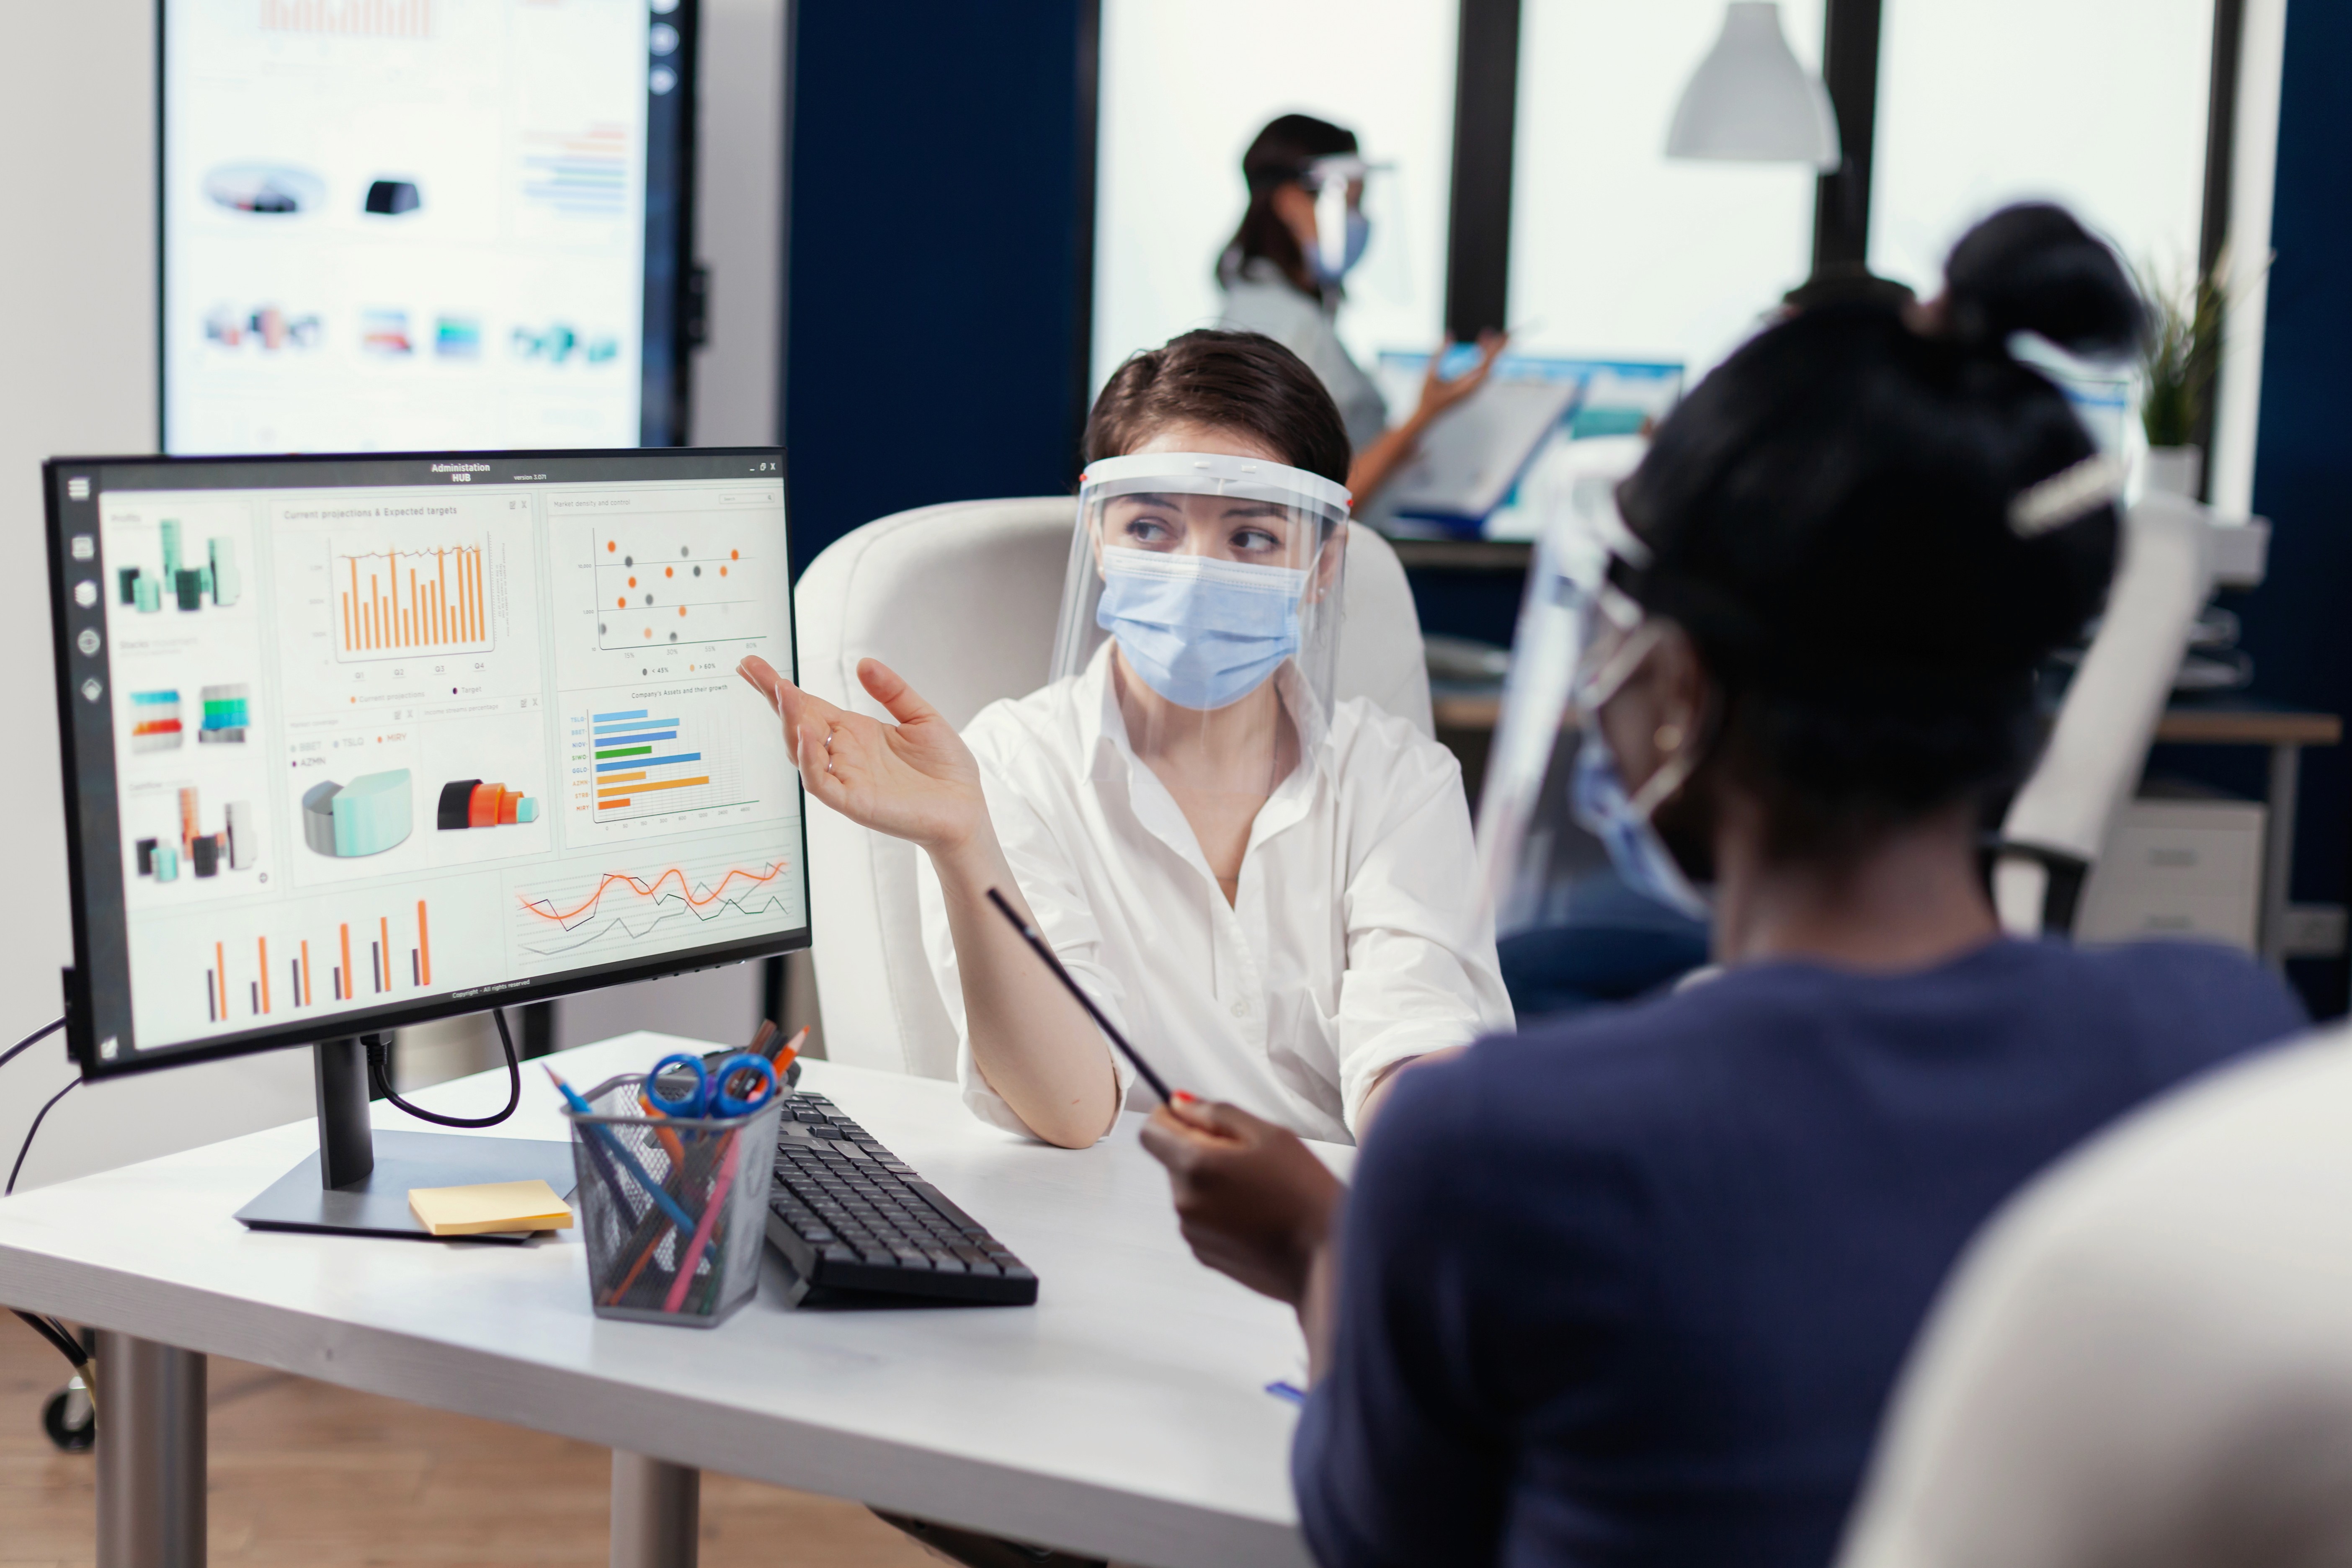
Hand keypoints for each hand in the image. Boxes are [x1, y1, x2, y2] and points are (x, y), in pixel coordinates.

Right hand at [737, 654, 986, 855]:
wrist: (967, 810)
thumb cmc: (945, 770)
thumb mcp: (921, 717)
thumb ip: (892, 691)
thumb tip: (864, 663)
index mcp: (855, 732)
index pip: (809, 705)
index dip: (779, 686)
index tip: (752, 664)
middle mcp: (844, 754)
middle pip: (796, 723)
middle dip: (773, 697)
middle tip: (752, 669)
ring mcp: (845, 778)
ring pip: (801, 750)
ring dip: (790, 721)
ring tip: (783, 692)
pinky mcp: (853, 801)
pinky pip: (820, 781)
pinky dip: (810, 758)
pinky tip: (807, 734)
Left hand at [1140, 1096, 1343, 1306]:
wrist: (1326, 1260)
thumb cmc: (1306, 1194)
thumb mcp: (1269, 1135)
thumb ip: (1217, 1113)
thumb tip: (1180, 1103)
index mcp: (1195, 1166)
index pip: (1151, 1131)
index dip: (1172, 1117)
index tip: (1199, 1119)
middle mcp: (1184, 1202)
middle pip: (1174, 1159)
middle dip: (1203, 1149)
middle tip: (1252, 1157)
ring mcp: (1192, 1232)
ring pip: (1189, 1189)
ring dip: (1213, 1181)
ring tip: (1261, 1190)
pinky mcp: (1205, 1255)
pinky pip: (1201, 1218)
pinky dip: (1220, 1210)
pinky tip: (1258, 1215)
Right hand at [1411, 329, 1507, 424]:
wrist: (1427, 414)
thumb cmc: (1428, 396)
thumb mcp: (1431, 373)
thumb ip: (1440, 354)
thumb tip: (1450, 333)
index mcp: (1466, 387)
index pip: (1485, 365)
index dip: (1492, 349)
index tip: (1497, 334)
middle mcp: (1474, 388)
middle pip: (1492, 364)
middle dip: (1500, 347)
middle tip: (1509, 331)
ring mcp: (1474, 388)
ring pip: (1490, 367)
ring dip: (1494, 351)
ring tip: (1500, 335)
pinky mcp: (1472, 386)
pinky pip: (1483, 369)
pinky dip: (1486, 356)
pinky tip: (1485, 346)